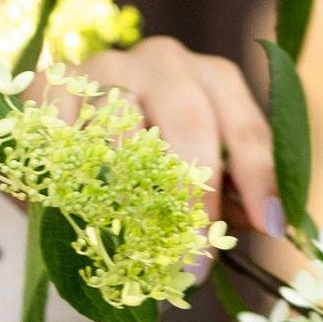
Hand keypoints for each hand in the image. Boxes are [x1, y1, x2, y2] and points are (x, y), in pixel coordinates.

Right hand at [40, 37, 276, 248]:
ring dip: (133, 193)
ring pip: (125, 126)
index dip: (259, 176)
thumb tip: (264, 222)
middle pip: (190, 120)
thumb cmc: (148, 157)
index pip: (245, 125)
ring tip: (141, 246)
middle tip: (197, 259)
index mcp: (212, 79)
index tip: (268, 224)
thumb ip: (229, 193)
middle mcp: (165, 62)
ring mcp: (106, 68)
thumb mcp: (196, 170)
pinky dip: (76, 168)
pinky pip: (68, 130)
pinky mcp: (53, 84)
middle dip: (196, 195)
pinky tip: (82, 205)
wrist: (64, 133)